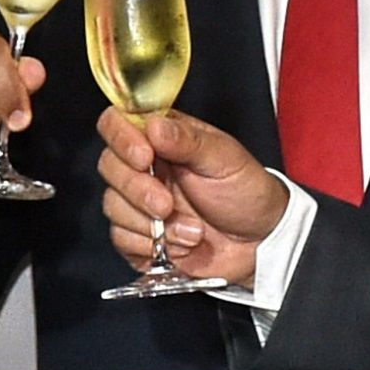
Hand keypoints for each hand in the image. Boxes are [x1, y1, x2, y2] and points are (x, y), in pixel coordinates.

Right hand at [96, 107, 285, 285]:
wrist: (260, 243)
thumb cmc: (247, 193)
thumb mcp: (225, 159)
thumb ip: (188, 141)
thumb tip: (154, 126)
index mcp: (163, 139)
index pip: (117, 124)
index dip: (121, 139)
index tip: (144, 157)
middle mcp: (146, 167)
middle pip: (109, 166)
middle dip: (138, 190)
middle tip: (168, 204)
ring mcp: (140, 202)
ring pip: (112, 206)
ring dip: (150, 224)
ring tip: (192, 230)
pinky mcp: (139, 236)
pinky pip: (121, 239)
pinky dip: (150, 246)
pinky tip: (180, 244)